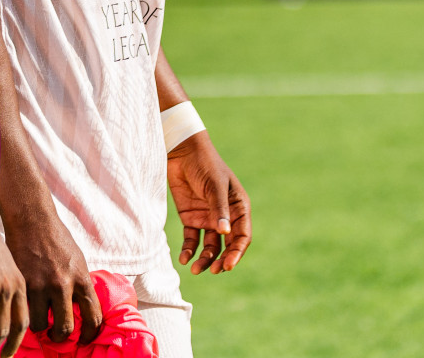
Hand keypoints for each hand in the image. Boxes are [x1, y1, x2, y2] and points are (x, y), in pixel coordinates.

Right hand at [3, 207, 102, 344]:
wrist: (32, 219)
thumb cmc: (57, 238)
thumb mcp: (78, 260)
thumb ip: (80, 284)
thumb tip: (83, 309)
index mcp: (82, 279)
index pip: (92, 318)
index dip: (89, 334)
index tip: (83, 338)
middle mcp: (63, 285)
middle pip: (65, 328)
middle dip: (61, 337)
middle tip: (56, 335)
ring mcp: (40, 285)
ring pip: (40, 325)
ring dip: (40, 328)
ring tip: (39, 323)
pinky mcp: (22, 283)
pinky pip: (24, 310)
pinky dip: (25, 313)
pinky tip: (26, 308)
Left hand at [167, 133, 251, 274]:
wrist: (181, 152)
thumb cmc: (204, 164)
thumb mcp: (214, 186)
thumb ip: (219, 209)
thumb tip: (225, 232)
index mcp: (238, 208)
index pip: (242, 236)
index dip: (236, 253)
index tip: (227, 266)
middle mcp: (225, 216)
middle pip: (227, 245)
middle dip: (221, 260)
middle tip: (214, 270)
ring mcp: (208, 218)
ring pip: (210, 246)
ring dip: (205, 259)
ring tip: (195, 269)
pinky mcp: (191, 218)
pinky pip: (192, 239)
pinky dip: (189, 250)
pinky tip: (184, 258)